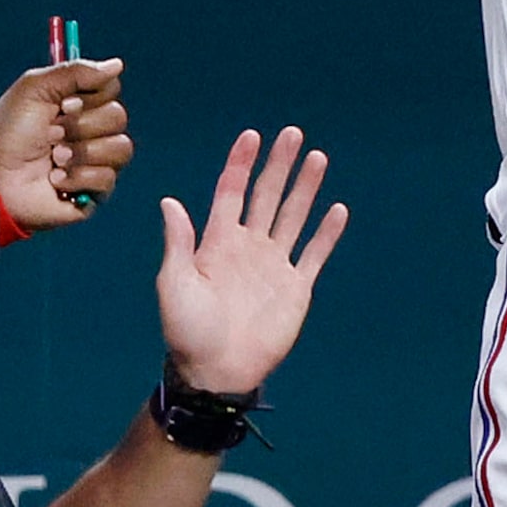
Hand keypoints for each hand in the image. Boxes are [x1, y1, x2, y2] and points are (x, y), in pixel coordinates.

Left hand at [0, 59, 131, 231]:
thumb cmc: (8, 131)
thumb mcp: (34, 87)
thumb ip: (76, 71)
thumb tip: (116, 65)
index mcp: (80, 103)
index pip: (111, 89)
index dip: (92, 96)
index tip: (64, 104)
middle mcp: (92, 130)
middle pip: (118, 117)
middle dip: (81, 126)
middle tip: (52, 134)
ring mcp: (96, 161)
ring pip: (120, 148)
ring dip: (82, 152)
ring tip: (54, 159)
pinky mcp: (94, 190)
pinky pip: (108, 178)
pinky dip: (78, 177)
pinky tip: (55, 179)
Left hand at [157, 128, 347, 393]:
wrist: (216, 372)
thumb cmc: (187, 330)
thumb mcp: (173, 283)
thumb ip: (179, 242)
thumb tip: (169, 200)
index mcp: (218, 242)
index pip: (232, 192)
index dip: (240, 164)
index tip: (251, 136)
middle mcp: (248, 246)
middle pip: (267, 196)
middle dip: (279, 165)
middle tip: (292, 134)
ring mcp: (274, 265)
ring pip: (293, 216)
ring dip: (305, 188)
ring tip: (317, 158)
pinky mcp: (295, 287)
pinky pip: (314, 254)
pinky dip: (326, 233)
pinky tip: (337, 209)